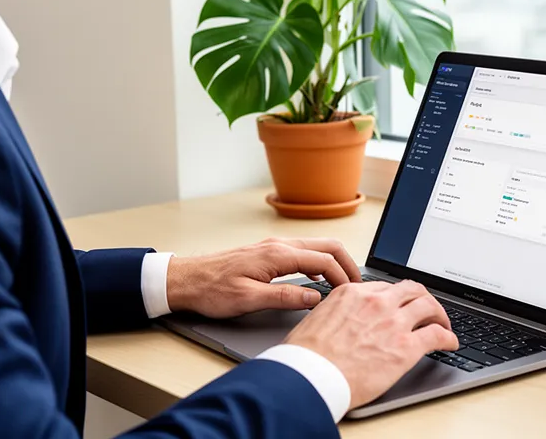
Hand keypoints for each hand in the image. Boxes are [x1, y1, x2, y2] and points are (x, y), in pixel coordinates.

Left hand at [166, 238, 361, 317]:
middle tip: (358, 286)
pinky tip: (317, 281)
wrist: (186, 280)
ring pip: (316, 247)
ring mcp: (273, 247)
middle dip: (347, 264)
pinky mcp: (268, 253)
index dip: (343, 277)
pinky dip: (319, 263)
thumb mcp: (249, 300)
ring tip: (344, 284)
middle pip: (326, 246)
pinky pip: (303, 252)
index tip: (353, 295)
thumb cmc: (211, 289)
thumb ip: (285, 298)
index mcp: (278, 255)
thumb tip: (315, 299)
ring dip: (334, 262)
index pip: (324, 261)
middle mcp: (278, 245)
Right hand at [284, 280, 458, 409]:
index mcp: (353, 293)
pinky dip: (448, 337)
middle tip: (426, 309)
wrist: (311, 375)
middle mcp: (376, 301)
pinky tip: (450, 343)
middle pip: (411, 289)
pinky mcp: (406, 346)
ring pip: (428, 306)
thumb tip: (338, 321)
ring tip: (443, 324)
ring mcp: (394, 322)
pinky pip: (437, 335)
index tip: (400, 304)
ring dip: (439, 314)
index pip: (384, 287)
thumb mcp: (316, 320)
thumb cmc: (307, 355)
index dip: (396, 297)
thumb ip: (335, 313)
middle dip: (422, 298)